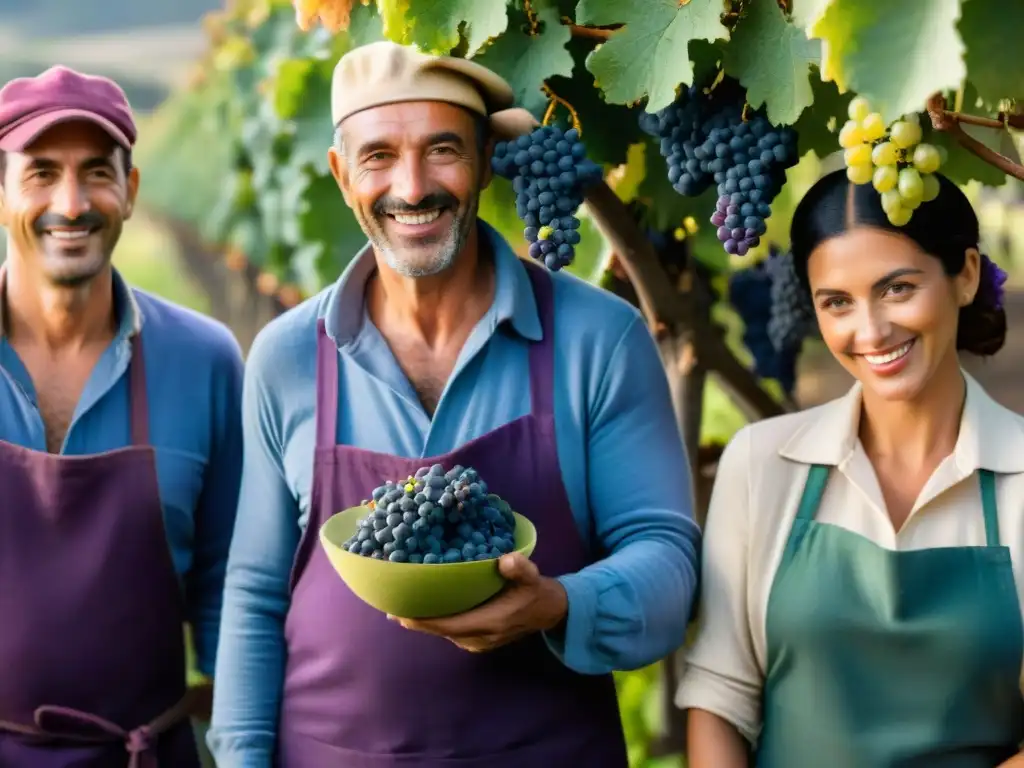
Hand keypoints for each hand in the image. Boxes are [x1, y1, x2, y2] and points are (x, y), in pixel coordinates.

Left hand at [391, 553, 567, 652]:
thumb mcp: (532, 576)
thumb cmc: (536, 592)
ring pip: (444, 633)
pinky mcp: (478, 640)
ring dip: (425, 622)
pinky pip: (451, 632)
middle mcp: (480, 637)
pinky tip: (424, 610)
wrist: (550, 612)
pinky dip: (436, 623)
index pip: (449, 625)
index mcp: (490, 622)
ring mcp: (479, 642)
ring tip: (402, 607)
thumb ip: (520, 568)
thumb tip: (505, 560)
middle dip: (416, 621)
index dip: (423, 621)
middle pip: (440, 631)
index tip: (400, 614)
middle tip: (390, 607)